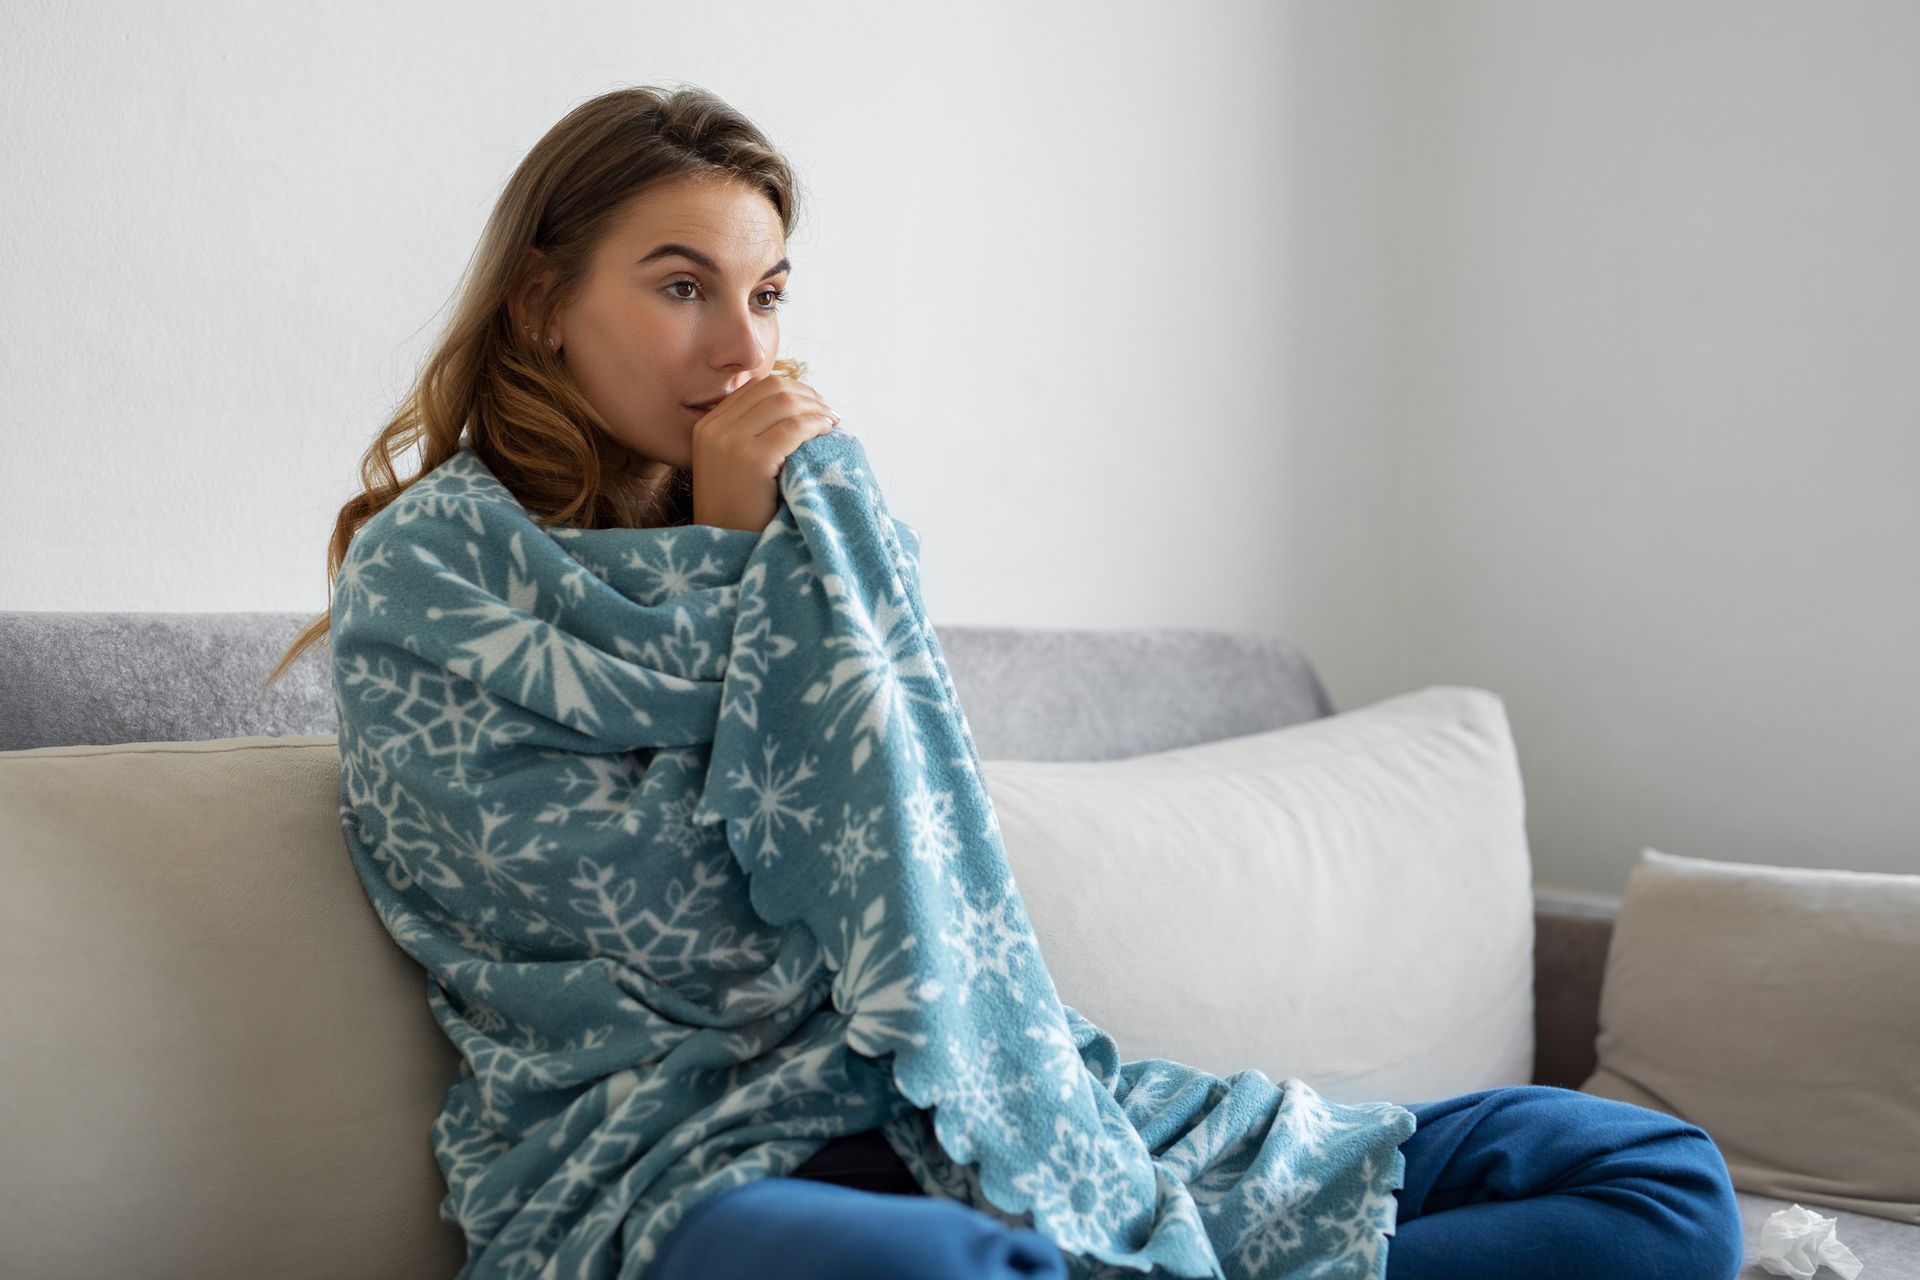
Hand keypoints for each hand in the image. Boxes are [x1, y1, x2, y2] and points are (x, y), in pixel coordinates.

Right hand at [690, 371, 839, 531]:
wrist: (726, 550)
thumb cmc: (739, 513)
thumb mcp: (734, 465)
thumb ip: (751, 434)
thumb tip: (797, 405)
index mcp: (707, 426)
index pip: (756, 387)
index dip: (792, 390)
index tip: (814, 405)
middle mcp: (713, 428)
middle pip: (771, 388)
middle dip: (808, 396)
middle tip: (829, 414)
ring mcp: (729, 442)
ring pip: (784, 403)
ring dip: (817, 409)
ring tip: (833, 423)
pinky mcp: (750, 460)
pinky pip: (793, 428)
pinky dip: (816, 425)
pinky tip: (828, 433)